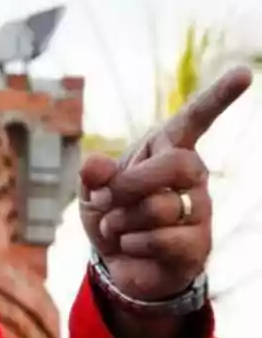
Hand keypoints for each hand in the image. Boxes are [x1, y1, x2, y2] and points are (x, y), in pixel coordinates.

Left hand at [79, 66, 251, 300]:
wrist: (120, 264)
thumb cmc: (112, 216)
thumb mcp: (93, 193)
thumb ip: (93, 176)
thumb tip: (94, 166)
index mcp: (166, 151)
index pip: (195, 119)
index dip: (218, 97)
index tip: (243, 73)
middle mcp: (191, 175)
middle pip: (176, 164)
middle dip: (130, 183)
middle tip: (105, 200)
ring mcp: (199, 209)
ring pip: (160, 206)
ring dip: (121, 220)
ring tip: (117, 228)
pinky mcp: (198, 243)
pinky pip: (160, 238)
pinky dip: (131, 244)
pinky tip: (131, 246)